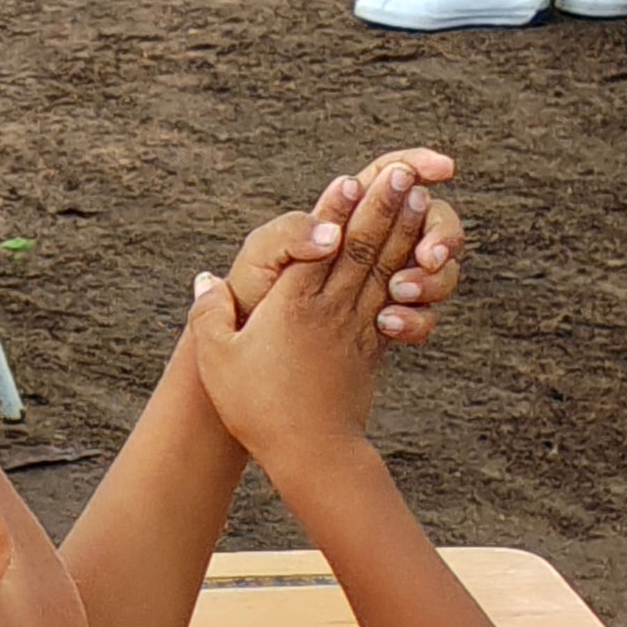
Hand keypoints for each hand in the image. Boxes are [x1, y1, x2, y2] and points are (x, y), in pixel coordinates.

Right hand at [186, 171, 426, 466]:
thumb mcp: (217, 359)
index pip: (318, 248)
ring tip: (422, 197)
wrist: (311, 453)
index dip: (335, 211)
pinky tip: (420, 251)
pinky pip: (393, 300)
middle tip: (405, 172)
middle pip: (362, 249)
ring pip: (385, 268)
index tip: (352, 178)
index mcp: (292, 307)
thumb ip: (210, 314)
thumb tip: (205, 280)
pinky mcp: (372, 347)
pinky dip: (408, 269)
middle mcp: (330, 310)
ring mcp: (357, 327)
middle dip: (384, 207)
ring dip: (405, 230)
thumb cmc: (257, 407)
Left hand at [220, 151, 466, 346]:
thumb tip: (332, 234)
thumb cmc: (249, 295)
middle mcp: (369, 243)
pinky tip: (389, 326)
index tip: (445, 168)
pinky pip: (424, 315)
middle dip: (440, 234)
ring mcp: (385, 278)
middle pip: (430, 219)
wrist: (249, 358)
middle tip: (427, 257)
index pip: (386, 175)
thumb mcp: (260, 255)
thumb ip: (291, 233)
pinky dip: (417, 320)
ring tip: (400, 291)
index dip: (417, 165)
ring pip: (438, 268)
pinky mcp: (388, 315)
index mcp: (341, 214)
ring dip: (432, 280)